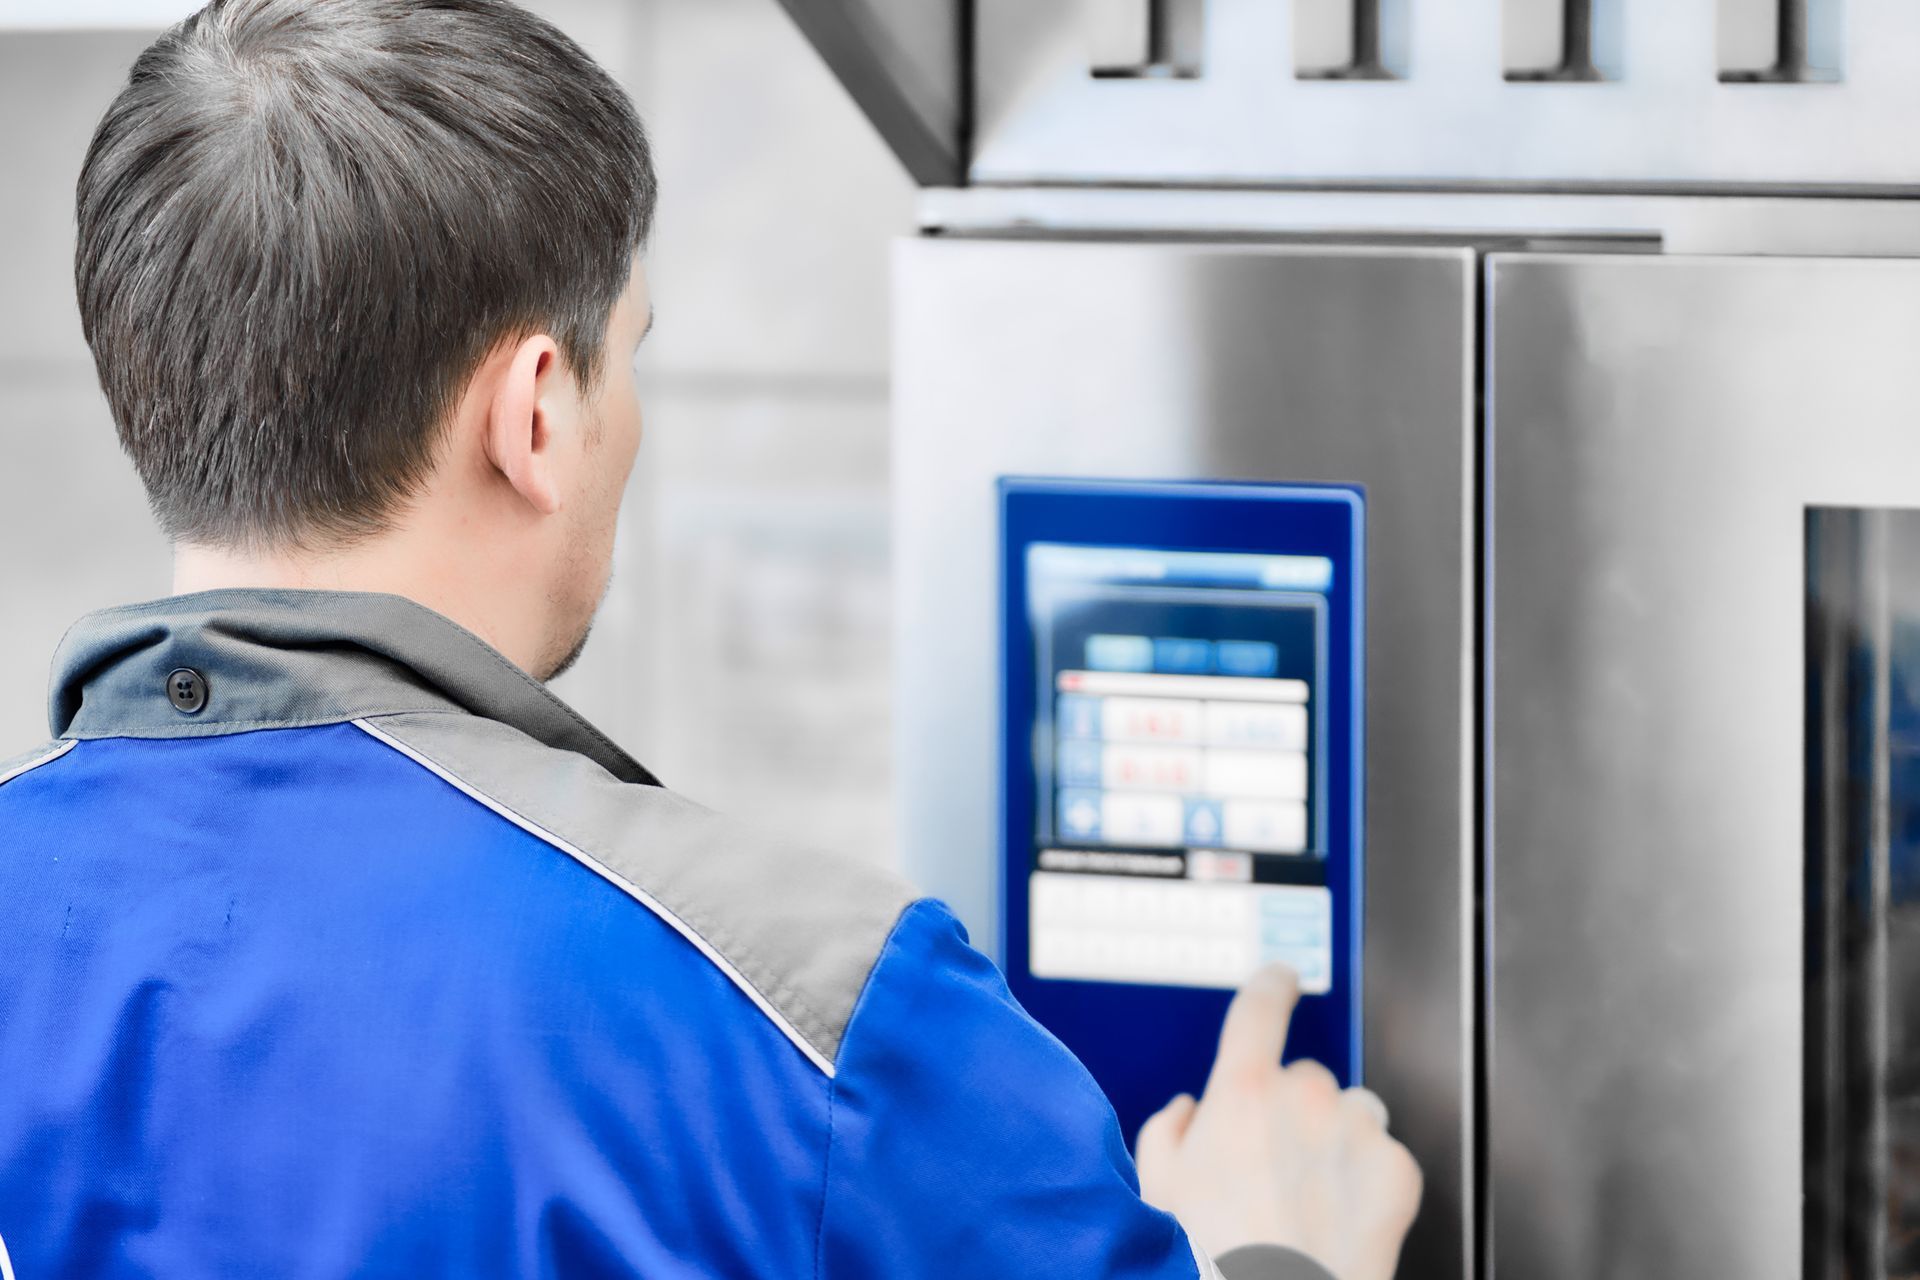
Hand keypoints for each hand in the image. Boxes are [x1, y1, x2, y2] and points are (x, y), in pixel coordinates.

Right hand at [1134, 964, 1421, 1279]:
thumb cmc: (1210, 1254)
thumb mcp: (1158, 1185)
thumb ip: (1167, 1131)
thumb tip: (1187, 1115)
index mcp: (1245, 1090)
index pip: (1260, 1008)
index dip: (1271, 985)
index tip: (1280, 978)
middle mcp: (1306, 1098)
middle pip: (1305, 1079)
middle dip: (1292, 1111)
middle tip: (1273, 1165)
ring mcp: (1357, 1132)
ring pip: (1352, 1112)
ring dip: (1336, 1138)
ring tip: (1311, 1196)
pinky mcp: (1398, 1171)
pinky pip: (1384, 1155)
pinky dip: (1368, 1178)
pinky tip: (1341, 1215)